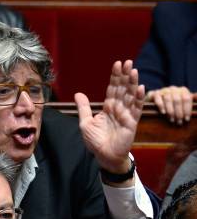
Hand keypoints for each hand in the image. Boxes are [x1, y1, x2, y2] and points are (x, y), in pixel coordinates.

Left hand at [74, 60, 143, 174]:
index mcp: (108, 107)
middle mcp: (119, 109)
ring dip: (133, 83)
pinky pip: (136, 109)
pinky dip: (139, 99)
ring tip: (134, 70)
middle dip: (125, 76)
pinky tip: (140, 88)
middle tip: (128, 62)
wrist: (103, 156)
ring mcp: (126, 115)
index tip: (117, 64)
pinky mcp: (132, 123)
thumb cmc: (95, 141)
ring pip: (131, 96)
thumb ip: (84, 108)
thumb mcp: (85, 123)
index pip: (113, 88)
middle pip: (123, 89)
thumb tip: (78, 93)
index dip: (115, 77)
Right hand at [146, 86, 193, 124]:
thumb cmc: (171, 106)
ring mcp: (164, 90)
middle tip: (179, 122)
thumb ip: (189, 104)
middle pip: (178, 100)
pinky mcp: (154, 93)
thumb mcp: (182, 104)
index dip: (187, 109)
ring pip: (168, 99)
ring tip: (172, 120)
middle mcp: (174, 89)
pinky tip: (163, 113)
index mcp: (182, 90)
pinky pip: (158, 99)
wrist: (155, 101)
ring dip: (171, 111)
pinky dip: (161, 106)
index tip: (186, 119)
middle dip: (179, 112)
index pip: (186, 98)